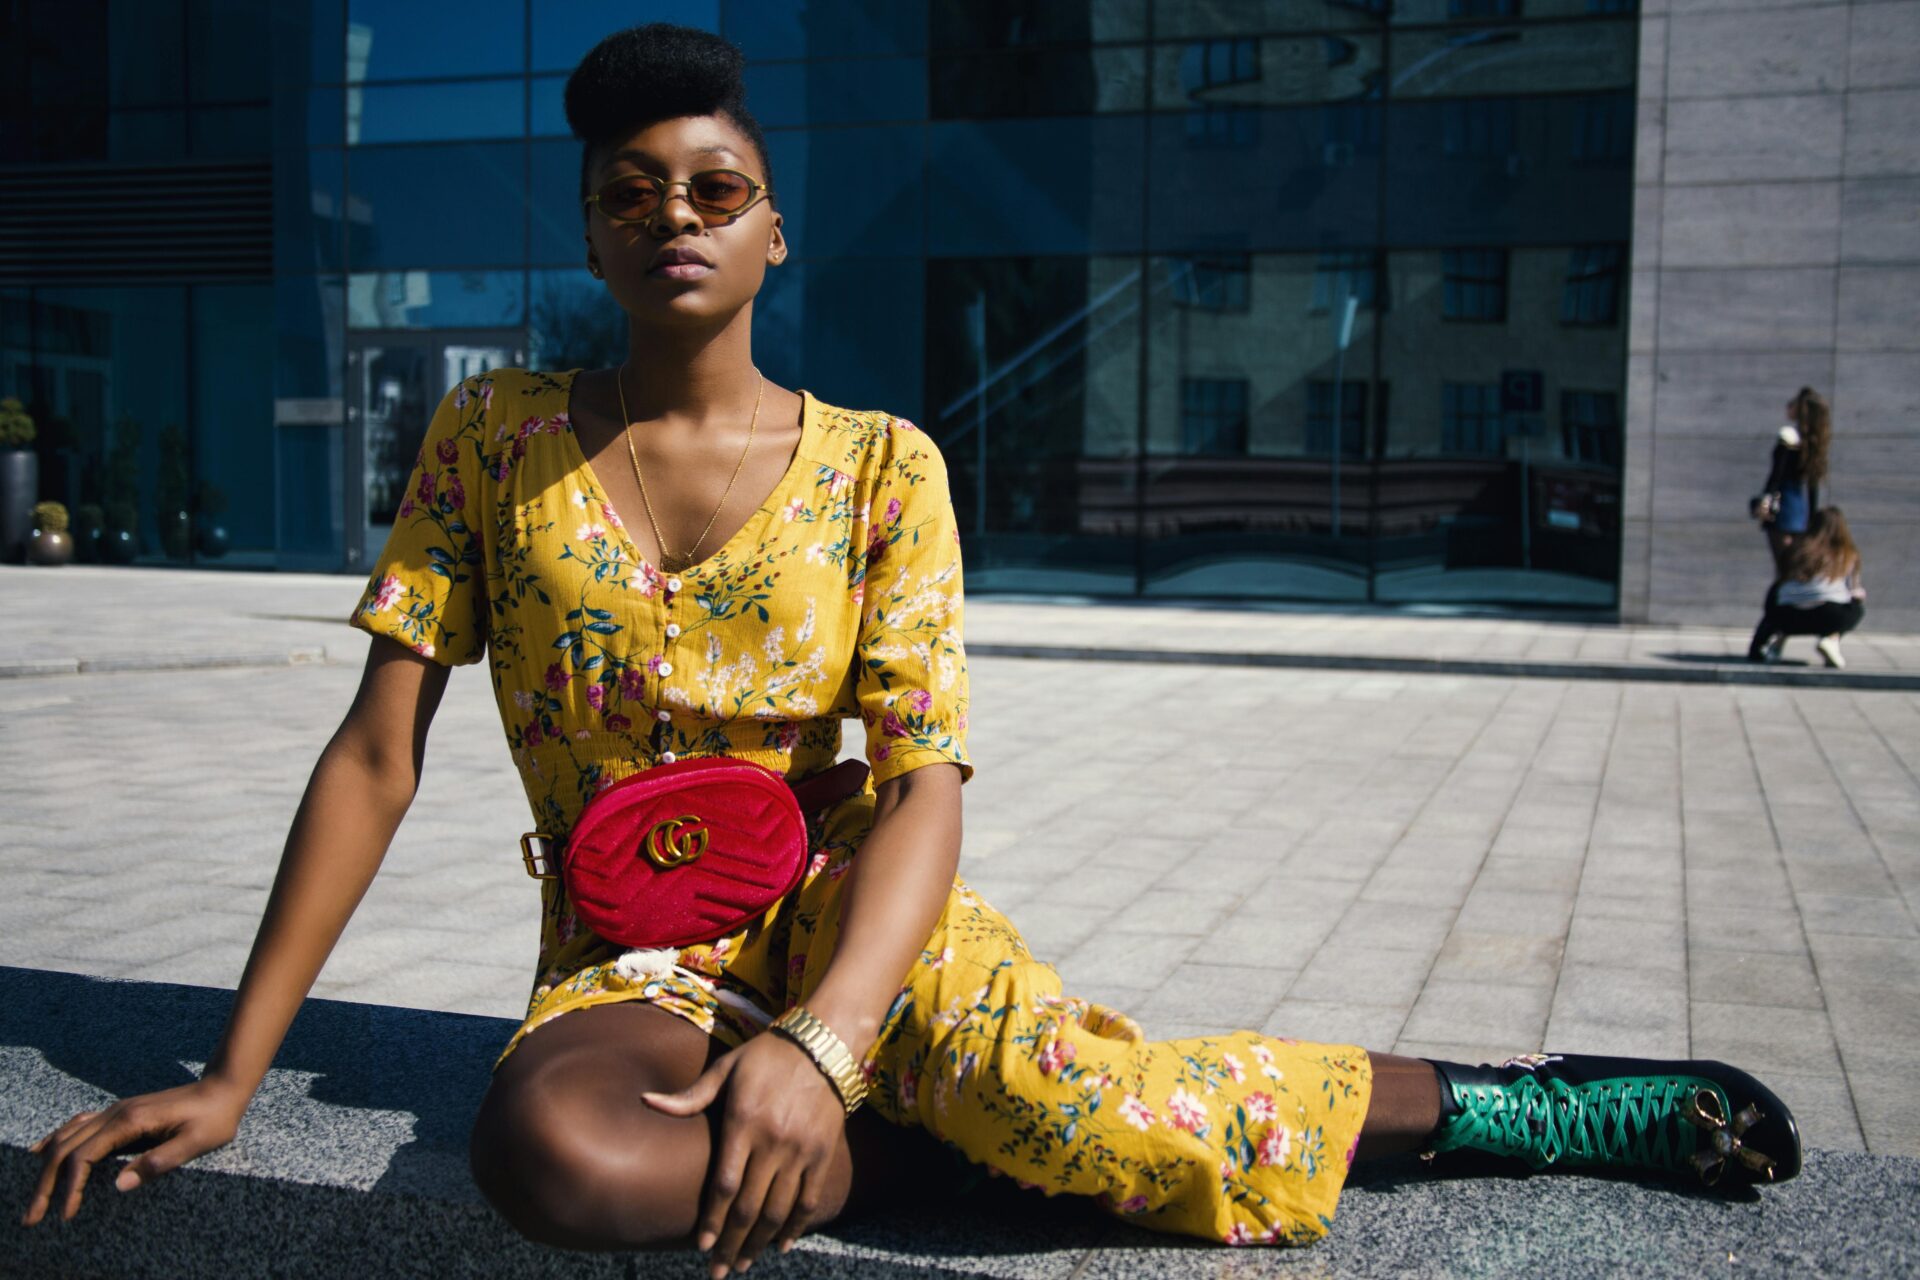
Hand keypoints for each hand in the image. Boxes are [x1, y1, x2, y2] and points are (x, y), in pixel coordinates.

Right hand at [21, 1077, 248, 1225]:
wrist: (224, 1087)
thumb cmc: (215, 1118)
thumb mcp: (196, 1143)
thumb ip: (159, 1162)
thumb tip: (119, 1185)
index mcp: (131, 1121)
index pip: (84, 1156)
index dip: (71, 1187)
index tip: (67, 1214)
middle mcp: (117, 1112)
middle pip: (66, 1147)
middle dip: (46, 1183)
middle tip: (33, 1216)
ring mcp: (117, 1110)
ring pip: (67, 1136)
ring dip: (46, 1166)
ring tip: (36, 1196)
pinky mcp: (121, 1112)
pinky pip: (78, 1125)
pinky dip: (57, 1141)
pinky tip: (42, 1152)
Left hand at [642, 1030, 848, 1277]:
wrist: (824, 1044)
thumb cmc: (767, 1055)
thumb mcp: (726, 1068)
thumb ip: (690, 1096)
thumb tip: (646, 1101)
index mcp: (744, 1121)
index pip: (725, 1185)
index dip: (712, 1220)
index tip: (700, 1246)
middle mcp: (773, 1141)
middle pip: (750, 1207)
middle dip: (731, 1244)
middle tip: (718, 1271)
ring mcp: (801, 1150)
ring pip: (779, 1210)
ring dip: (760, 1243)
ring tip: (743, 1264)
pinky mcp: (823, 1153)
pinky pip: (810, 1199)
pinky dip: (796, 1226)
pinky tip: (782, 1245)